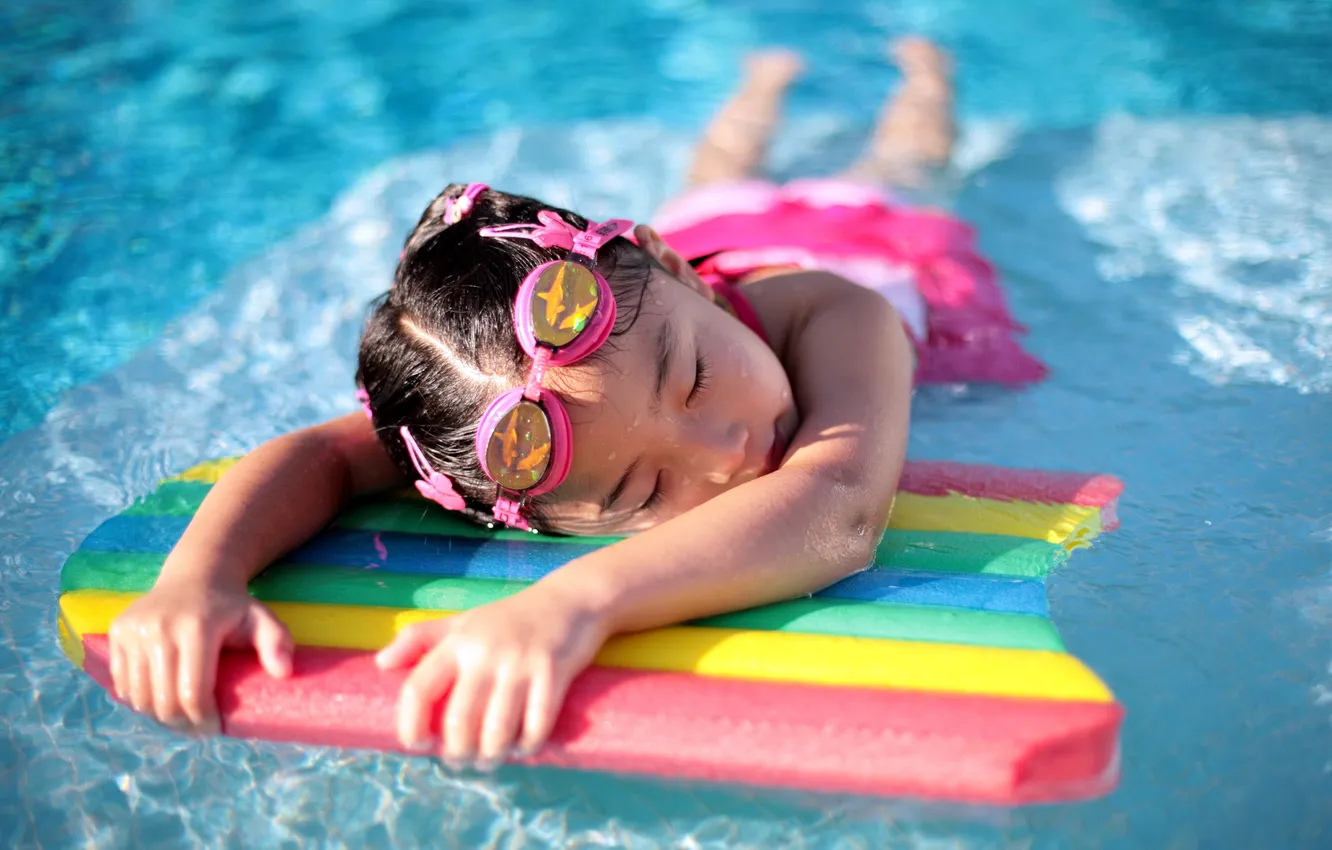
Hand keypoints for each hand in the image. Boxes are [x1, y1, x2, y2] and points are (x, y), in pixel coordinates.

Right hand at [108, 580, 292, 732]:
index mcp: (197, 627)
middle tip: (198, 729)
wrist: (195, 575)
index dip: (203, 721)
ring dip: (158, 717)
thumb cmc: (232, 606)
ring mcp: (134, 630)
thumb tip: (284, 672)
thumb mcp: (261, 619)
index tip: (215, 729)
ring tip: (180, 718)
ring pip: (139, 697)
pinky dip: (138, 700)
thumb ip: (276, 642)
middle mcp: (159, 627)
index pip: (192, 693)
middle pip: (162, 701)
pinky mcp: (117, 632)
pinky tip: (159, 701)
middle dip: (182, 725)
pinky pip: (122, 683)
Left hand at [375, 585, 607, 769]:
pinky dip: (527, 746)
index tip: (418, 745)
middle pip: (458, 722)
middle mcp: (484, 653)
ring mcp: (520, 663)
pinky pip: (536, 726)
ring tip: (490, 761)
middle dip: (456, 754)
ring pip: (496, 732)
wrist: (569, 600)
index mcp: (457, 642)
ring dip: (491, 757)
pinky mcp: (553, 672)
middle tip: (461, 761)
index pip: (419, 689)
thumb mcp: (462, 621)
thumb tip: (380, 664)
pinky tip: (523, 748)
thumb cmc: (510, 616)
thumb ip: (419, 638)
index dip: (410, 726)